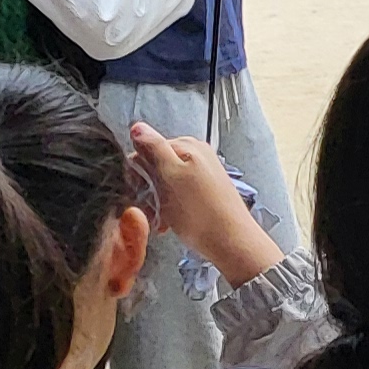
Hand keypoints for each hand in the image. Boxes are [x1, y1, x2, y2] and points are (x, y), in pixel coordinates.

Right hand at [128, 122, 283, 282]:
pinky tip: (169, 223)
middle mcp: (196, 155)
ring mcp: (201, 173)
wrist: (231, 241)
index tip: (139, 191)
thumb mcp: (171, 176)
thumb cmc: (201, 213)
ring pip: (163, 184)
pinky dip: (168, 209)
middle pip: (154, 167)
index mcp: (187, 146)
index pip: (145, 150)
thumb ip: (154, 149)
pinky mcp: (204, 192)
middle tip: (151, 207)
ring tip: (161, 219)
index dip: (137, 173)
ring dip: (156, 202)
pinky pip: (176, 196)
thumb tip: (137, 127)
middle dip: (147, 189)